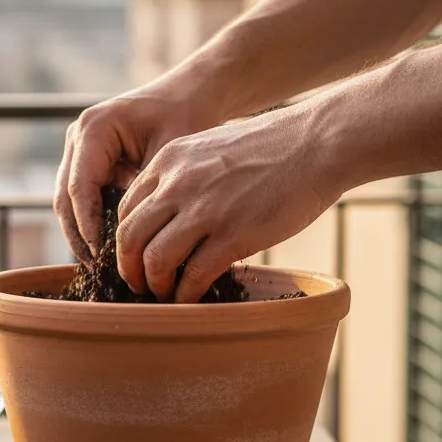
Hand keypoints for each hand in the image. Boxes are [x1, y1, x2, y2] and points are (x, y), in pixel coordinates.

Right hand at [54, 68, 224, 261]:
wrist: (190, 95)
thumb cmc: (186, 116)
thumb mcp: (170, 155)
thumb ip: (147, 193)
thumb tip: (135, 240)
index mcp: (94, 129)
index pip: (79, 187)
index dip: (87, 225)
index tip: (101, 255)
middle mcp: (78, 138)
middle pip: (65, 198)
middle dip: (79, 236)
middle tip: (97, 269)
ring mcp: (79, 150)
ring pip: (67, 202)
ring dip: (81, 233)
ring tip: (100, 266)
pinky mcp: (88, 163)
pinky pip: (82, 199)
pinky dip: (90, 223)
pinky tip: (106, 249)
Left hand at [115, 105, 342, 302]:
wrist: (316, 143)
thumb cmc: (270, 148)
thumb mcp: (210, 148)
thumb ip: (183, 178)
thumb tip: (170, 216)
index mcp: (168, 162)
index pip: (125, 210)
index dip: (125, 241)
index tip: (134, 257)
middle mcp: (177, 185)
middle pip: (129, 238)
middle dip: (129, 269)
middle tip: (139, 284)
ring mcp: (204, 210)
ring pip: (155, 259)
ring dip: (155, 285)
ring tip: (165, 295)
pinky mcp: (233, 234)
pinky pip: (194, 274)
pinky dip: (186, 294)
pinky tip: (191, 298)